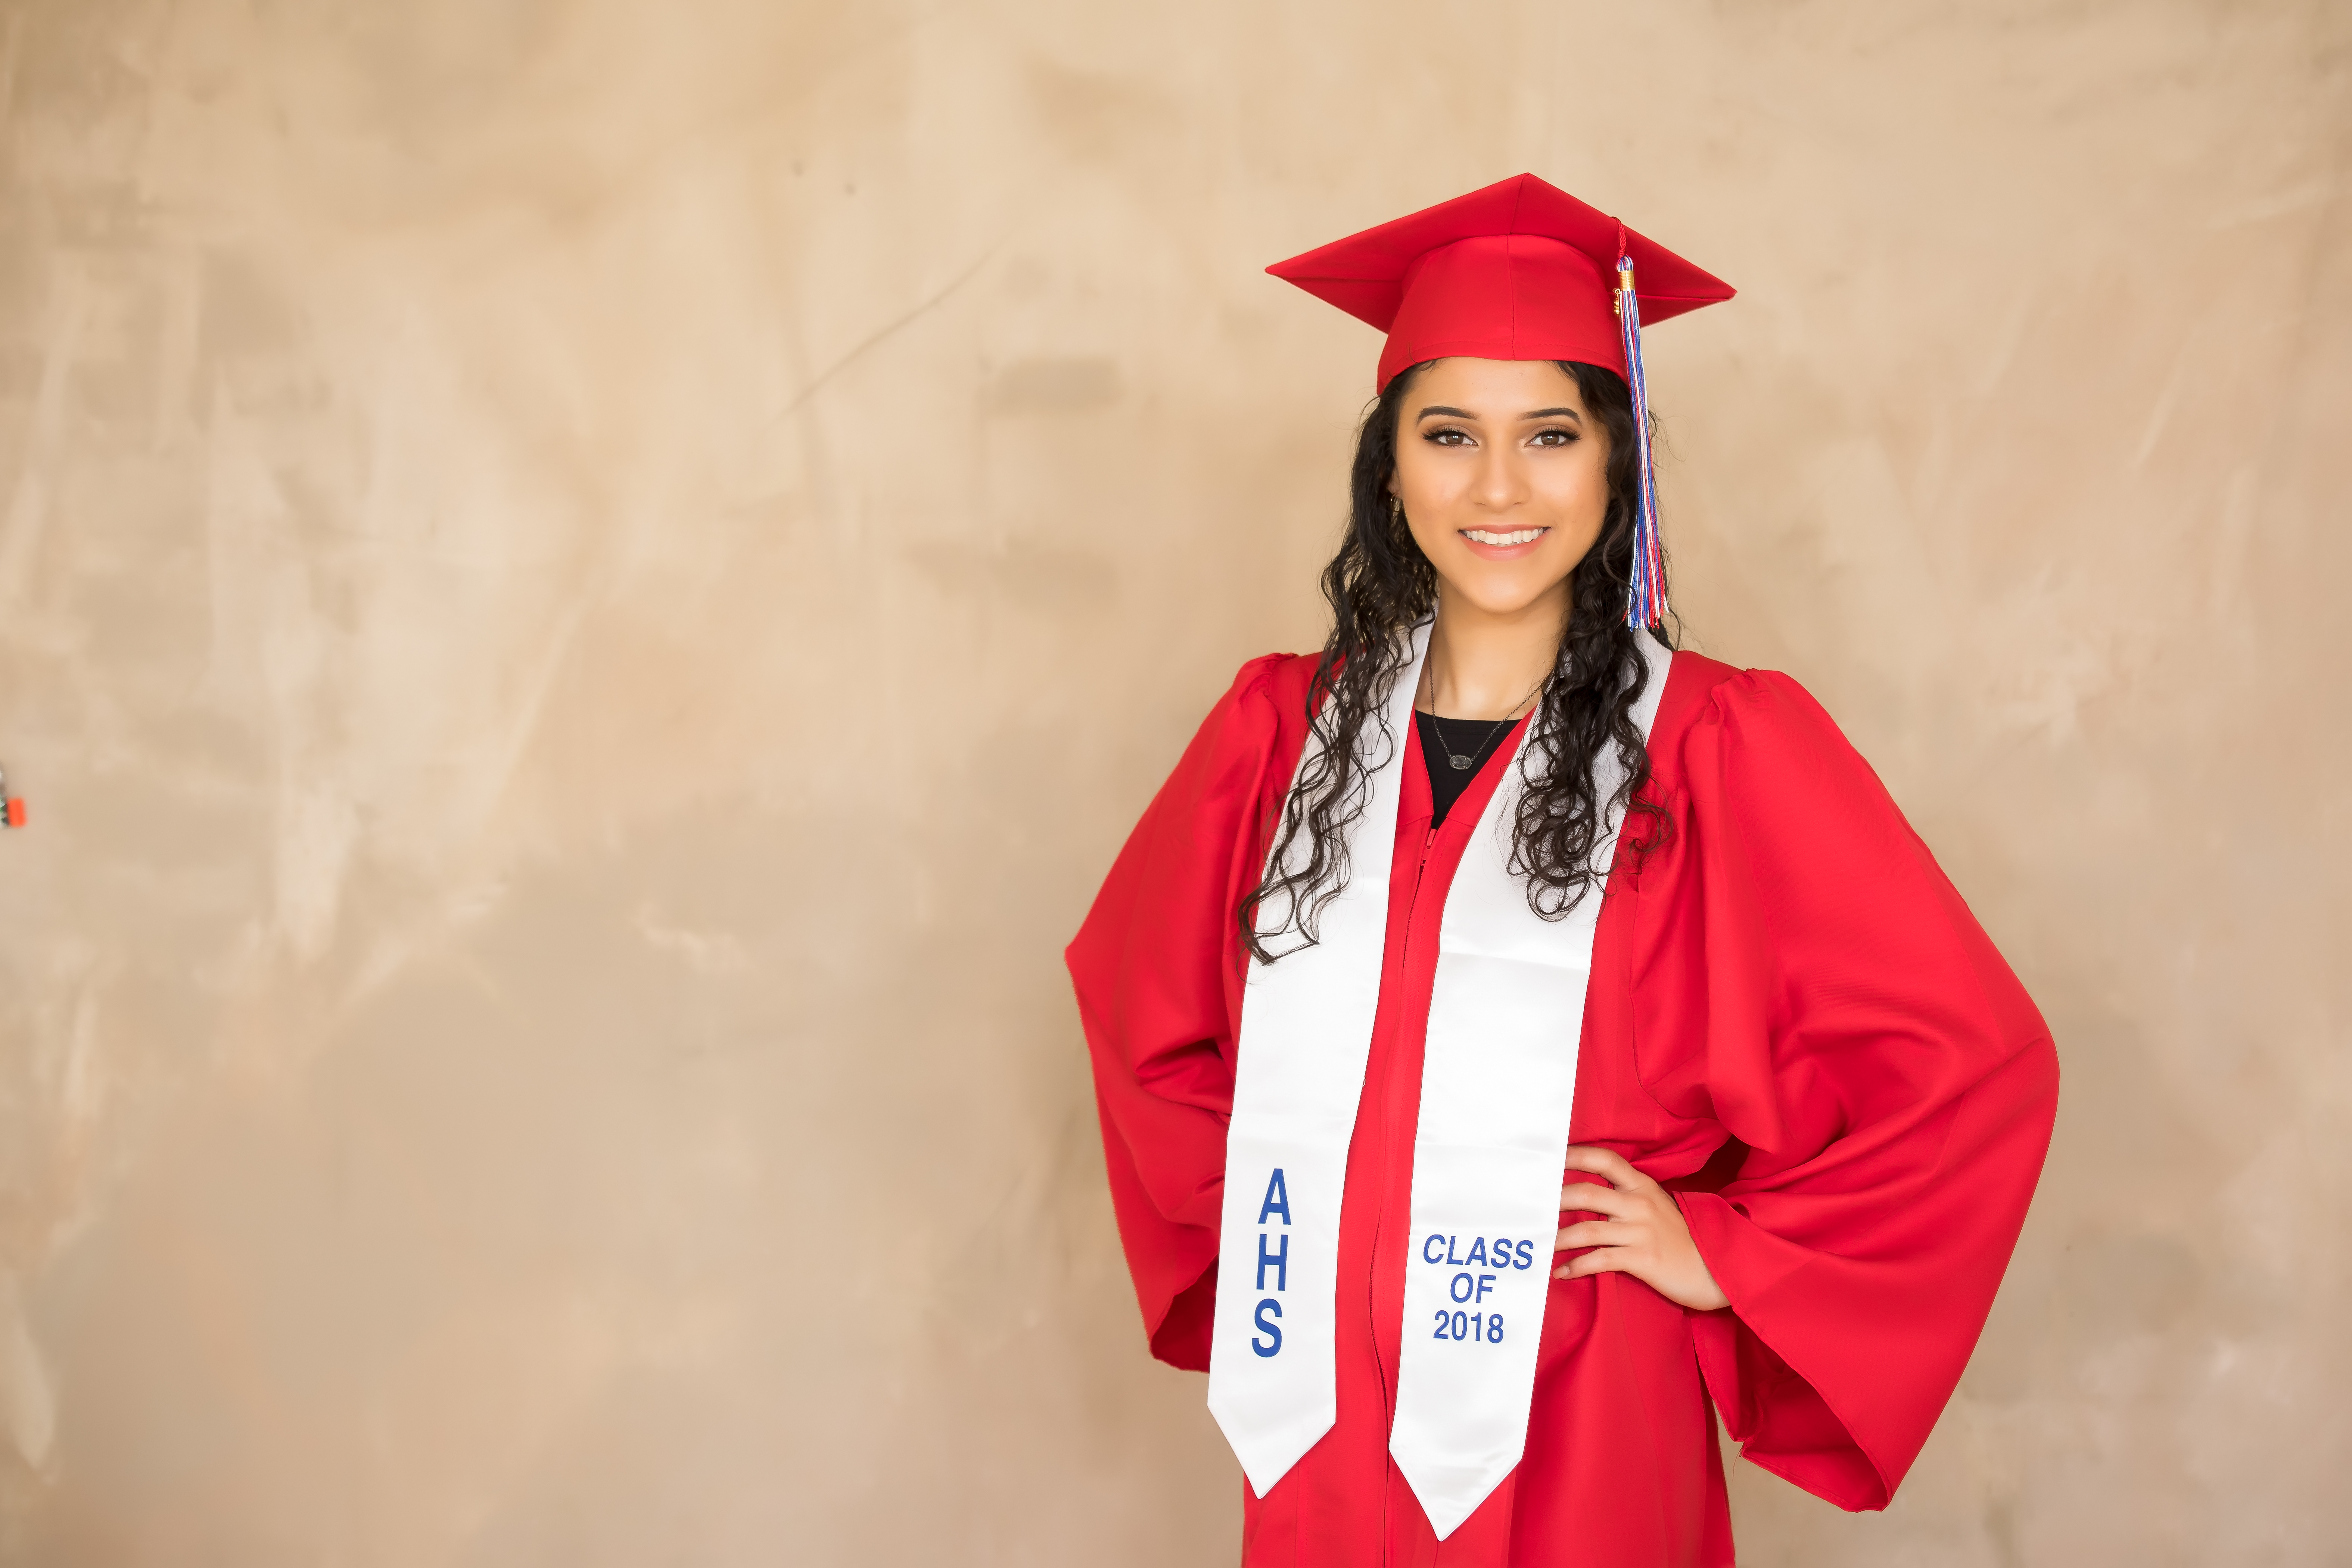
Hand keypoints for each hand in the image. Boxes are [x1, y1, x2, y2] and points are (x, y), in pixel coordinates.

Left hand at [1553, 1146, 1729, 1311]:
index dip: (1575, 1155)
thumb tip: (1585, 1194)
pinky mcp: (1642, 1260)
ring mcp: (1641, 1232)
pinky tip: (1561, 1273)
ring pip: (1587, 1230)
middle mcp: (1640, 1204)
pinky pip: (1600, 1260)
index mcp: (1642, 1186)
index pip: (1605, 1159)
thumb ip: (1626, 1196)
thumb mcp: (1656, 1206)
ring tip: (1540, 1244)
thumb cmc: (1680, 1238)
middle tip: (1530, 1206)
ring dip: (1558, 1238)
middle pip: (1587, 1192)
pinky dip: (1576, 1267)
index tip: (1549, 1157)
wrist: (1715, 1269)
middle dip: (1553, 1199)